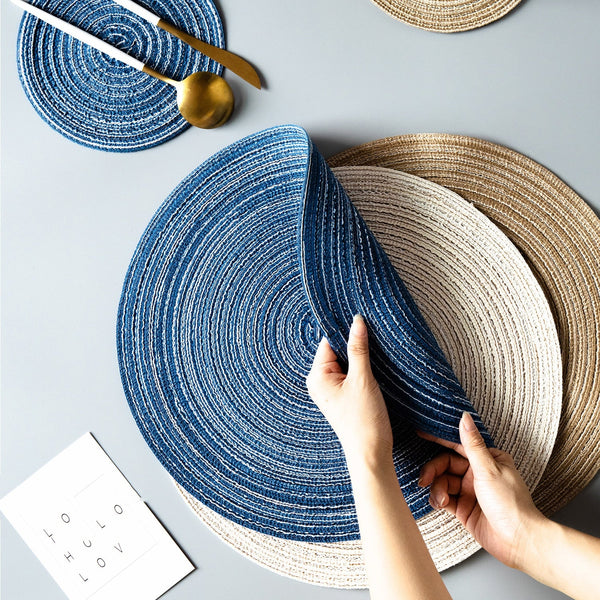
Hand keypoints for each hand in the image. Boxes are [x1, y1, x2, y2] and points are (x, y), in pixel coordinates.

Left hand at [306, 315, 392, 466]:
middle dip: (354, 344)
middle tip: (374, 332)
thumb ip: (358, 348)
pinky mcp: (343, 396)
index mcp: (317, 376)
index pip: (329, 341)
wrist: (371, 455)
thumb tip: (357, 321)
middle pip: (337, 350)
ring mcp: (331, 390)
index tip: (362, 318)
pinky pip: (350, 374)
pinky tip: (374, 366)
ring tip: (377, 351)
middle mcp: (319, 381)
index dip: (345, 331)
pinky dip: (361, 369)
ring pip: (346, 362)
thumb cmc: (363, 421)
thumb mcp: (362, 379)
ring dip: (360, 357)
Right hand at [418, 412, 544, 568]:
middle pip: (446, 465)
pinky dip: (439, 500)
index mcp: (488, 460)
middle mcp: (478, 474)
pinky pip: (444, 498)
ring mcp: (471, 491)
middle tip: (424, 480)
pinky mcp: (464, 508)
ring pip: (443, 482)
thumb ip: (472, 444)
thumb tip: (465, 417)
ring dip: (438, 490)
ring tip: (441, 500)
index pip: (458, 445)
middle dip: (433, 471)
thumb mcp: (488, 470)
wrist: (519, 542)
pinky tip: (441, 505)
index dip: (439, 440)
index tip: (421, 434)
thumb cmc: (511, 504)